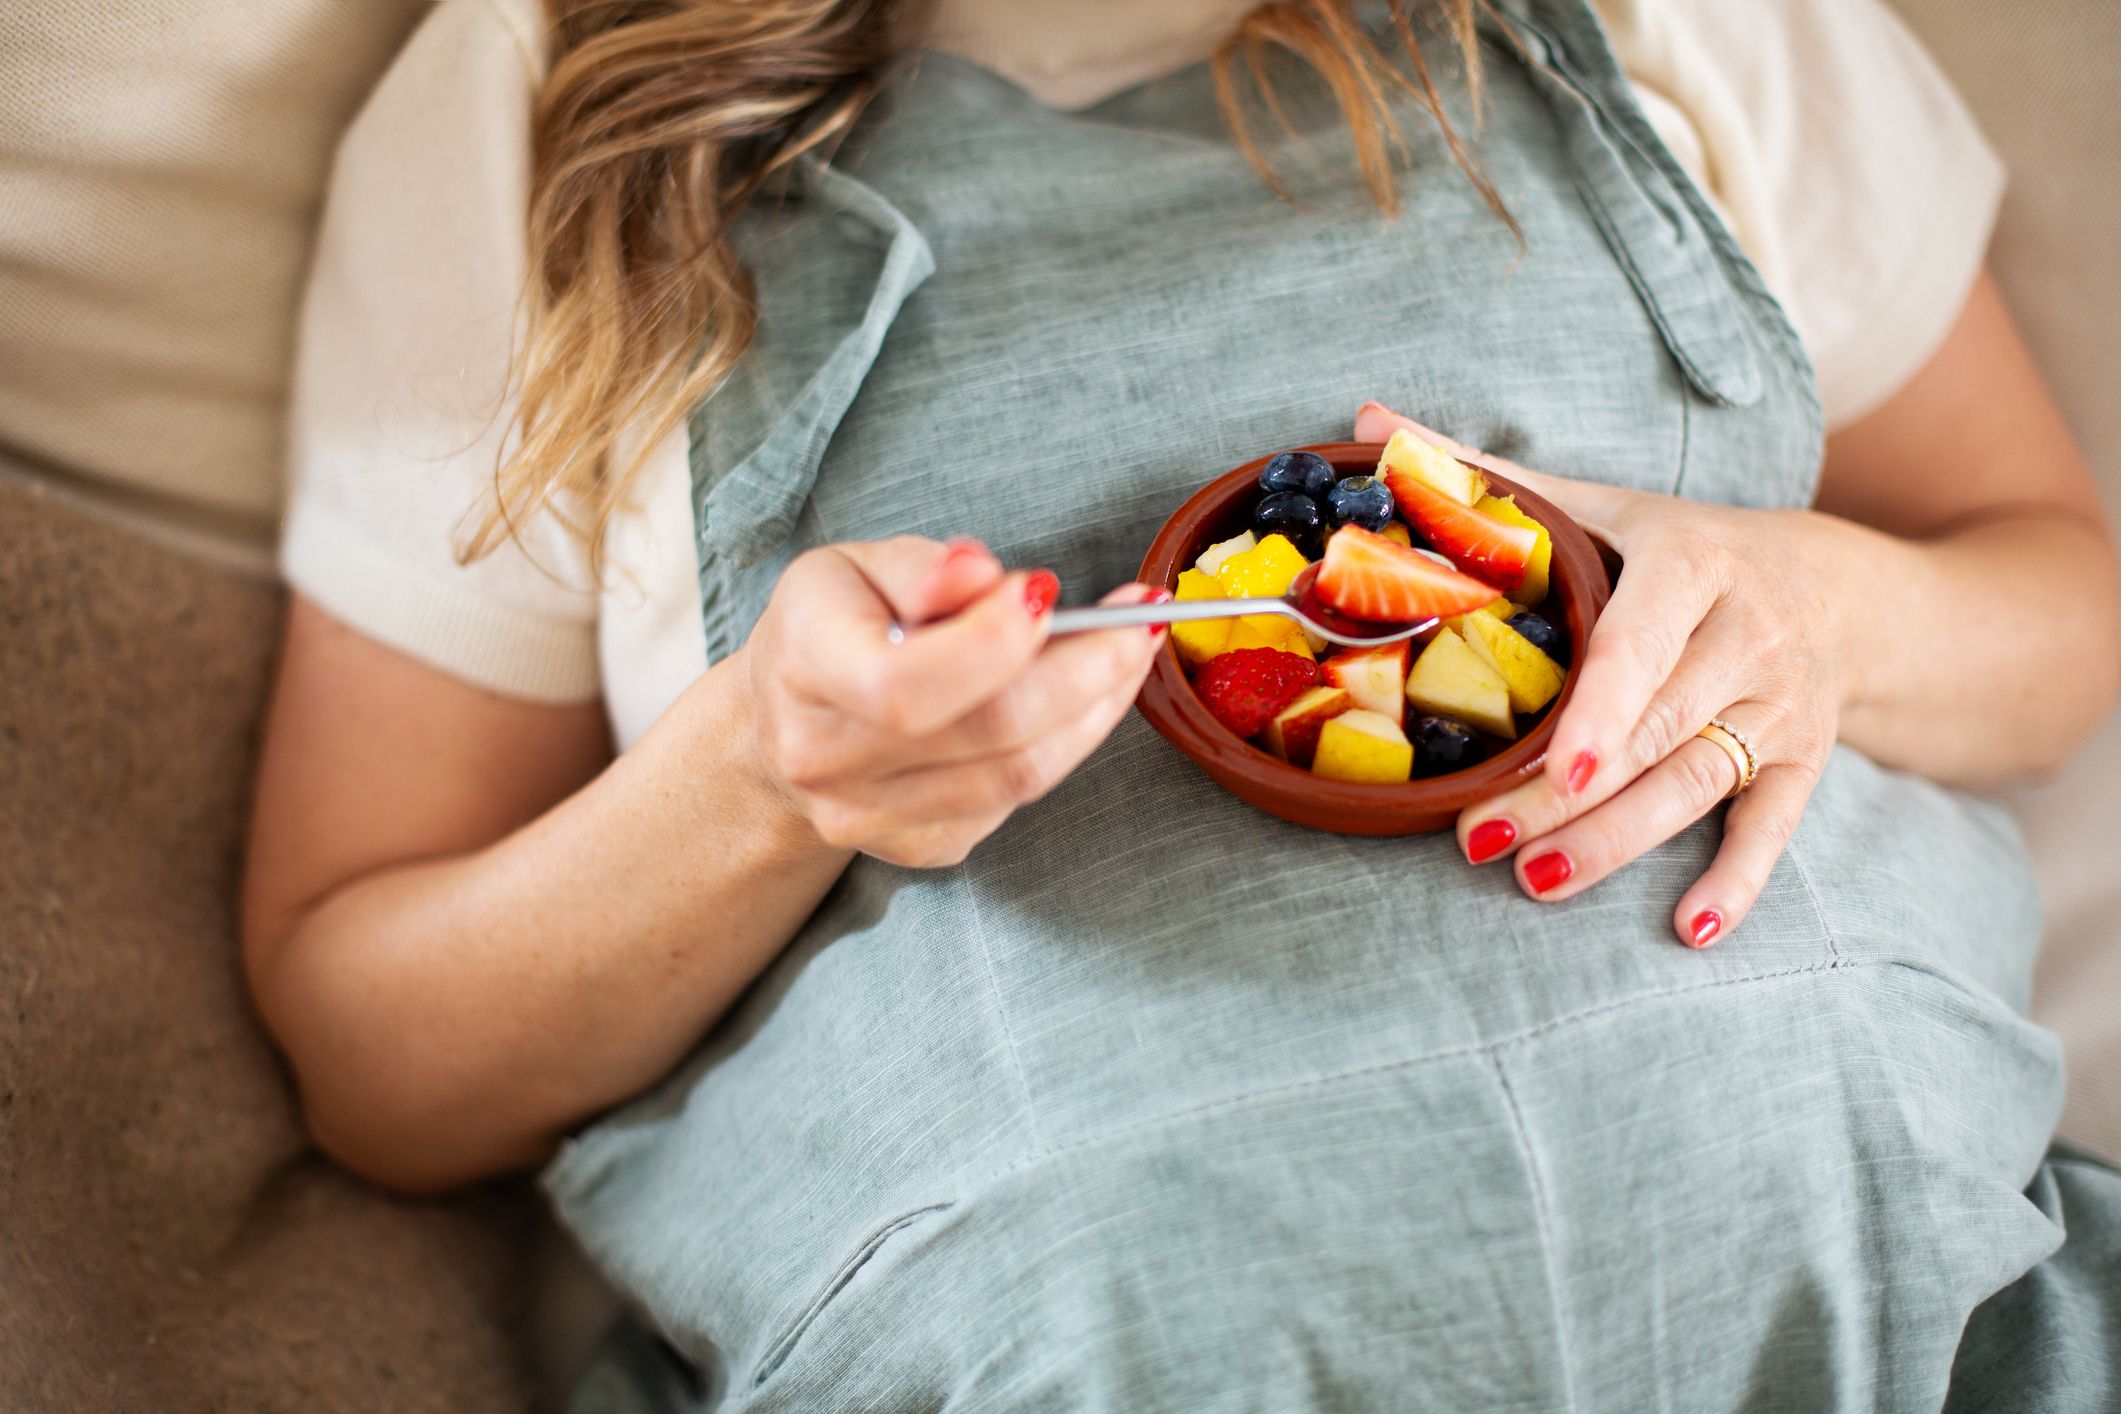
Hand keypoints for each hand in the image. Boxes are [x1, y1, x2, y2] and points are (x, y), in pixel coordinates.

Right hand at [741, 536, 1166, 869]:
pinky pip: (1015, 799)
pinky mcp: (919, 846)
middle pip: (991, 732)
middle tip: (1141, 617)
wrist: (778, 726)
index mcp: (805, 666)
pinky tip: (1082, 696)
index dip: (992, 643)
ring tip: (1129, 649)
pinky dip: (1065, 742)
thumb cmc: (832, 628)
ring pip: (1021, 774)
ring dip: (1097, 708)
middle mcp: (828, 756)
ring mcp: (871, 816)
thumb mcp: (855, 566)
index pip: (905, 685)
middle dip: (1089, 670)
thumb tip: (988, 579)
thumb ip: (925, 569)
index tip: (1048, 590)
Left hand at [1356, 403, 1847, 948]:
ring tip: (1537, 882)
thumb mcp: (1609, 506)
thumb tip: (1366, 424)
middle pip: (1653, 731)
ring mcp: (1785, 704)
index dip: (1600, 710)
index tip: (1552, 767)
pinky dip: (1737, 880)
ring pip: (1696, 784)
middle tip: (1479, 840)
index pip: (1644, 644)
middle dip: (1568, 797)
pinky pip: (1774, 828)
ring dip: (1618, 844)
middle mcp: (1750, 636)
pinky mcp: (1808, 760)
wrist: (1842, 587)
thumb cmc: (1692, 549)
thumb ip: (1491, 477)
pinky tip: (1689, 929)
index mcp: (1697, 564)